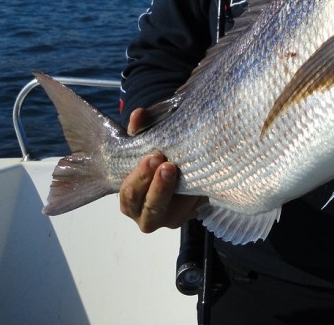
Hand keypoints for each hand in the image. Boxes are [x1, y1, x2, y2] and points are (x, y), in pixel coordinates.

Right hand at [118, 108, 205, 232]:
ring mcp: (171, 219)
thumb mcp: (146, 146)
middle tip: (169, 165)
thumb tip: (138, 114)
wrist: (179, 172)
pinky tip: (204, 177)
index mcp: (131, 200)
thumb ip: (141, 130)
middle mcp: (147, 215)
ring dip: (182, 193)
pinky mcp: (191, 216)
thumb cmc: (155, 159)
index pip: (130, 193)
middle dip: (160, 187)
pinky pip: (194, 209)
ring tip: (186, 173)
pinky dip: (198, 194)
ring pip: (174, 214)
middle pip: (151, 207)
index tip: (154, 156)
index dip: (141, 176)